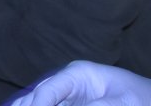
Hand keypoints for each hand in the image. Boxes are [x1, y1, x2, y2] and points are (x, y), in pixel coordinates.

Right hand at [8, 61, 150, 105]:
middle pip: (37, 95)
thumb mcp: (124, 103)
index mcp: (79, 73)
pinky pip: (47, 104)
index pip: (49, 89)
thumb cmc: (143, 98)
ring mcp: (67, 91)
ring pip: (36, 100)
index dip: (37, 104)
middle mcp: (68, 80)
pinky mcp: (69, 102)